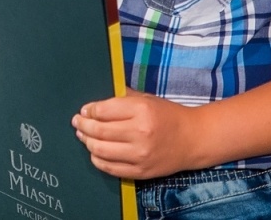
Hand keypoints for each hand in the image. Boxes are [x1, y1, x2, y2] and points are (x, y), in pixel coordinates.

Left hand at [72, 90, 204, 179]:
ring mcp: (140, 155)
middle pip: (98, 131)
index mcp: (141, 110)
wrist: (193, 139)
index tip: (84, 111)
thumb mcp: (146, 99)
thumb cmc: (167, 115)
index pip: (102, 111)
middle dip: (83, 126)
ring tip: (83, 136)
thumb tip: (92, 106)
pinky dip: (97, 160)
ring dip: (87, 142)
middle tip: (77, 122)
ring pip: (100, 150)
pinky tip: (95, 153)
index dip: (88, 111)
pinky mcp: (141, 172)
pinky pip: (110, 168)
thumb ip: (120, 98)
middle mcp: (140, 133)